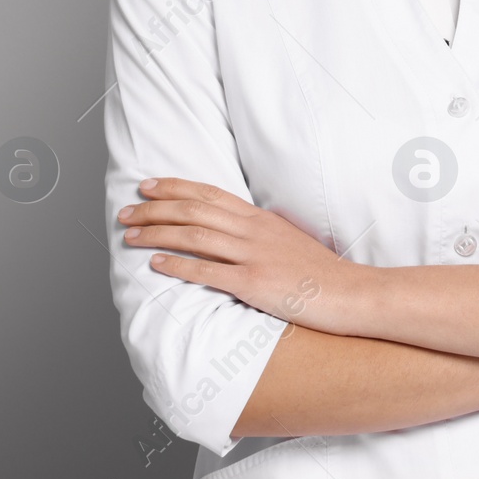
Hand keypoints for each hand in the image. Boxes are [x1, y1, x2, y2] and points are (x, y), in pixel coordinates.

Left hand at [117, 177, 359, 334]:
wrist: (350, 293)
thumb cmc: (321, 273)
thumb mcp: (289, 241)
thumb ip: (261, 233)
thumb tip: (235, 231)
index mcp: (261, 219)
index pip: (210, 194)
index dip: (175, 187)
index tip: (148, 186)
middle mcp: (254, 231)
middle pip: (195, 211)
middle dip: (156, 209)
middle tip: (127, 212)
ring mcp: (254, 256)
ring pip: (196, 236)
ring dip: (158, 233)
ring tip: (132, 236)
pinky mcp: (254, 283)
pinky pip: (208, 272)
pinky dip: (179, 266)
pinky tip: (158, 264)